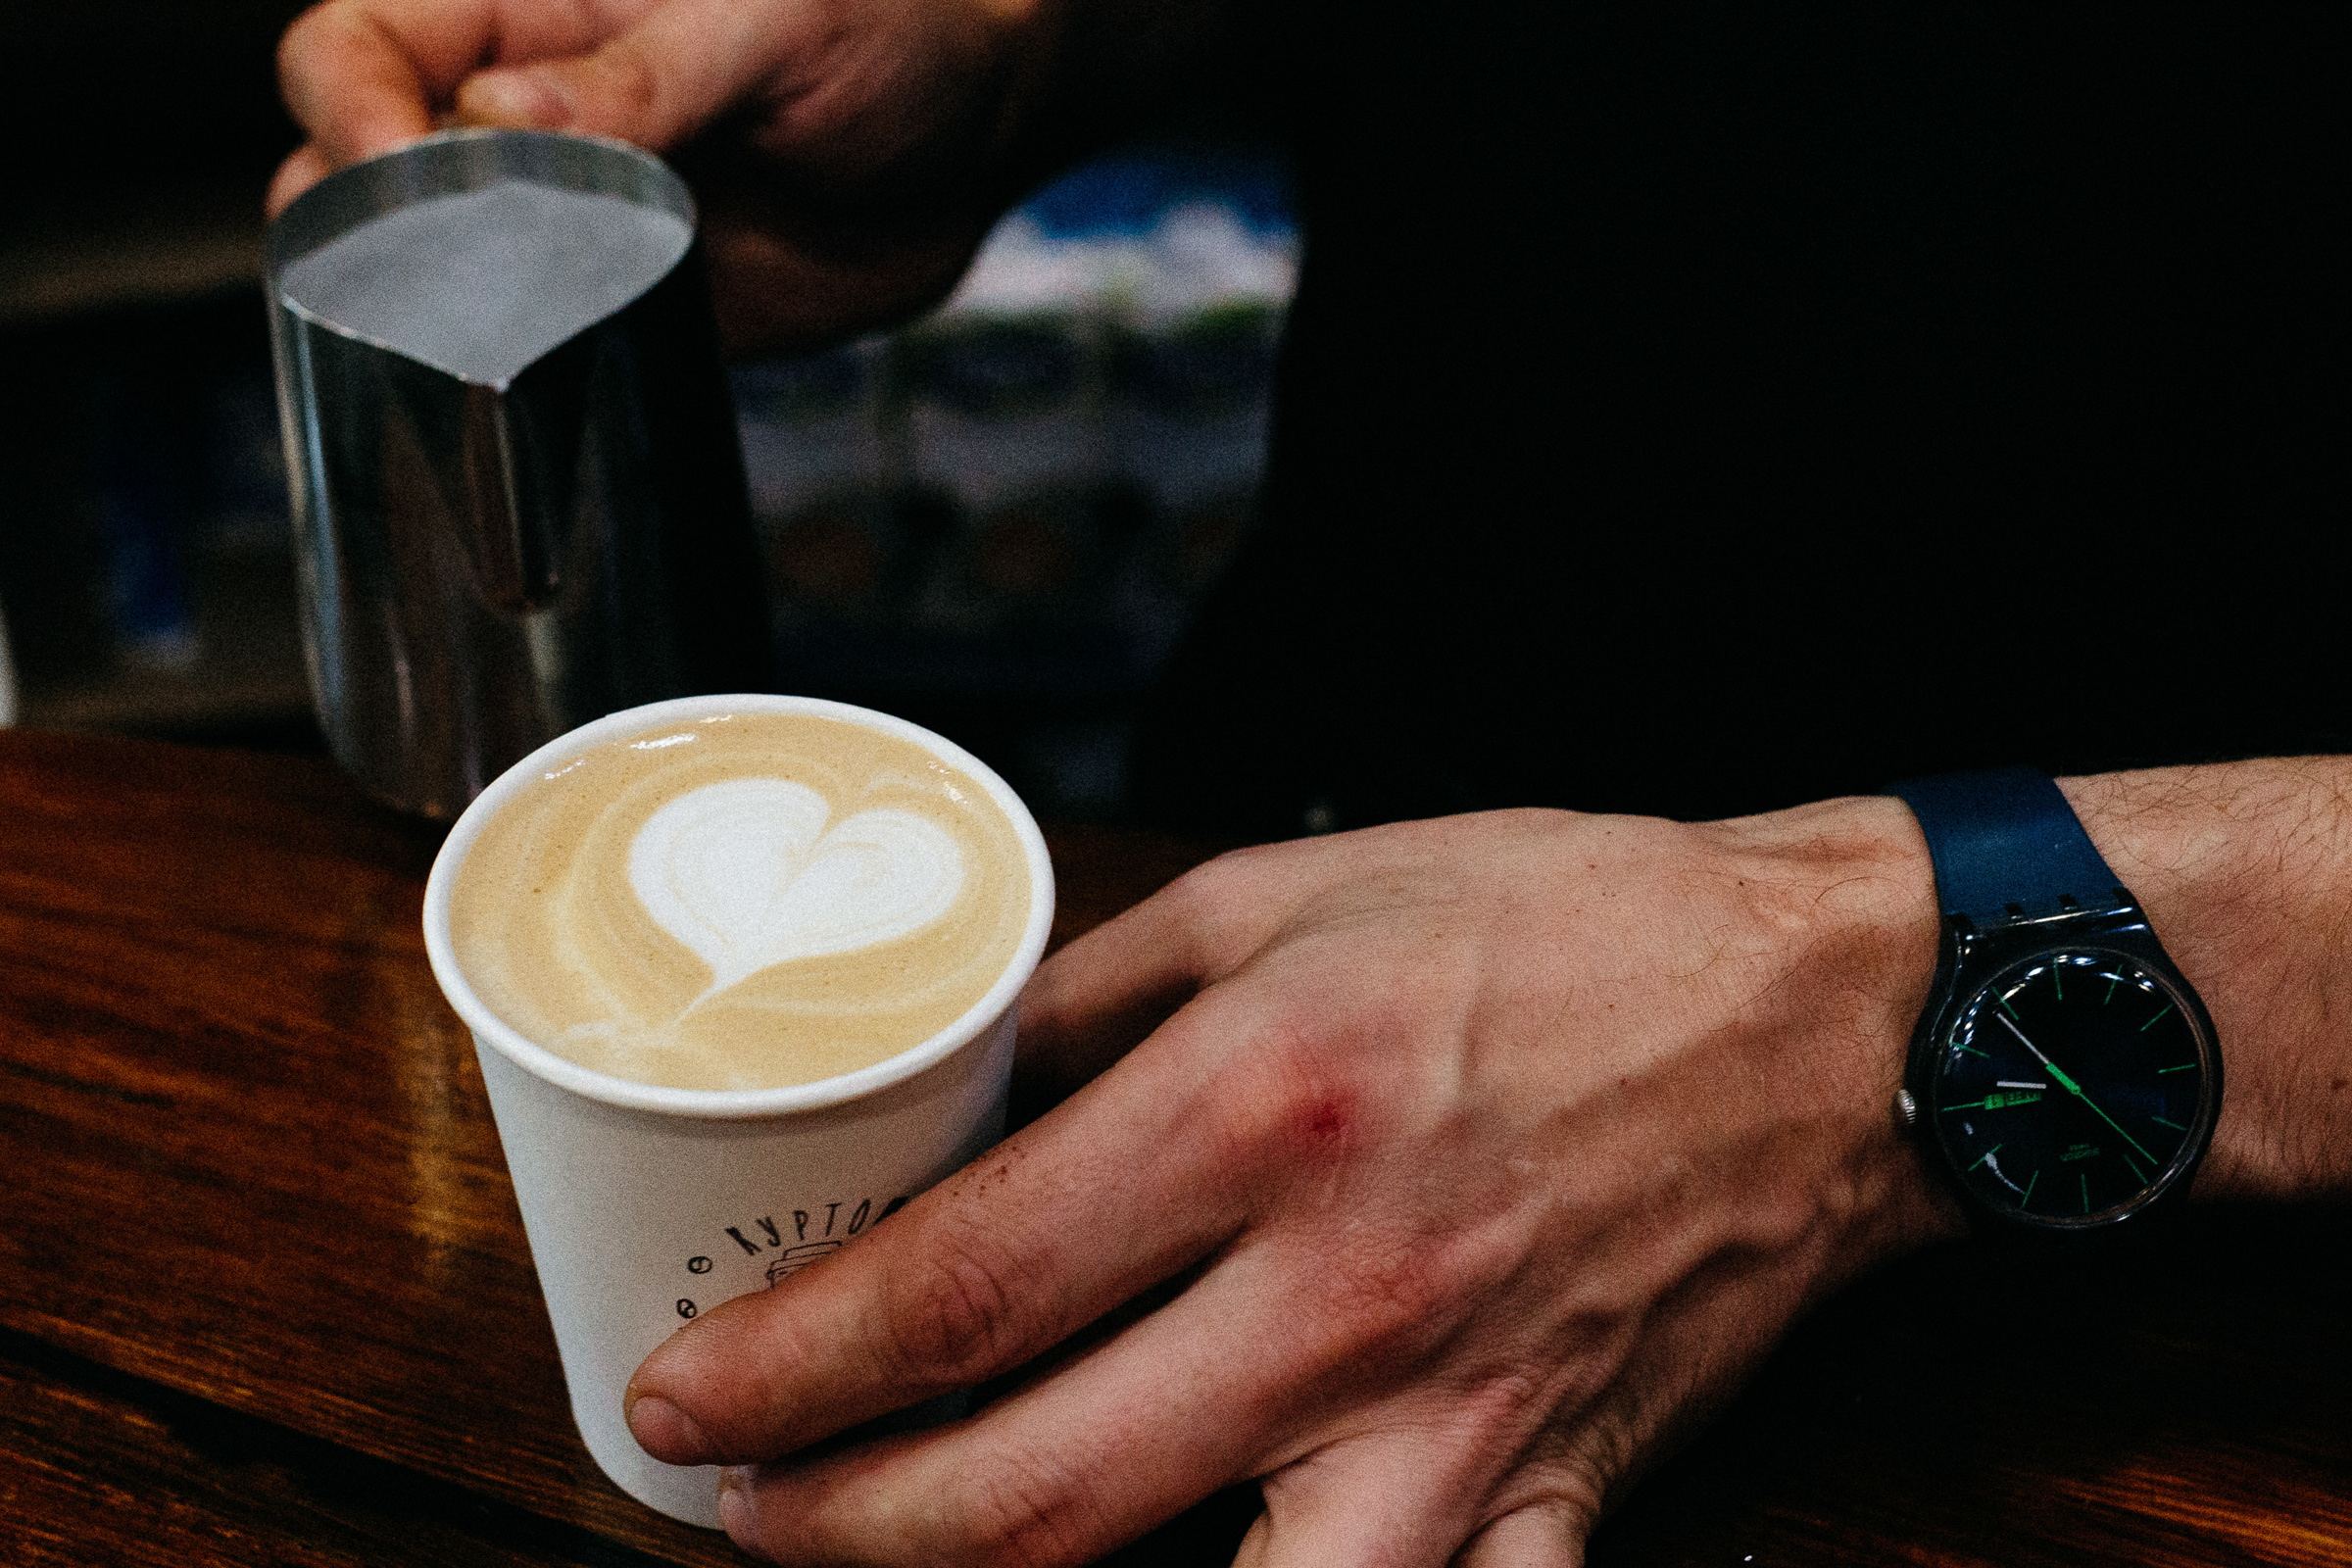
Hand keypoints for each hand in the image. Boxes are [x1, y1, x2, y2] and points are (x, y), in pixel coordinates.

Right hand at [271, 0, 1061, 351]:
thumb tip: (500, 118)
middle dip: (357, 240)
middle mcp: (514, 119)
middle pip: (356, 175)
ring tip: (472, 366)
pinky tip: (524, 418)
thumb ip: (643, 69)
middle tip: (434, 298)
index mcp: (521, 13)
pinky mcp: (613, 317)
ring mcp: (557, 226)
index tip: (403, 182)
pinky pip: (528, 359)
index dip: (350, 116)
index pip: (357, 49)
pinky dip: (510, 392)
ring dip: (421, 329)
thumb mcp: (773, 20)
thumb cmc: (888, 33)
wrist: (978, 143)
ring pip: (421, 280)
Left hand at [623, 801, 1959, 1563]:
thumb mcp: (1285, 891)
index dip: (787, 1366)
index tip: (682, 1398)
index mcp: (1267, 1110)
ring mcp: (1460, 1430)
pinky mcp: (1555, 1502)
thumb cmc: (1563, 928)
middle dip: (832, 1527)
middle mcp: (1349, 1296)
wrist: (1828, 1015)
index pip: (963, 1287)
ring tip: (904, 1558)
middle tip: (735, 1502)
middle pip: (1025, 1496)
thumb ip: (1086, 1004)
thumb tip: (938, 1107)